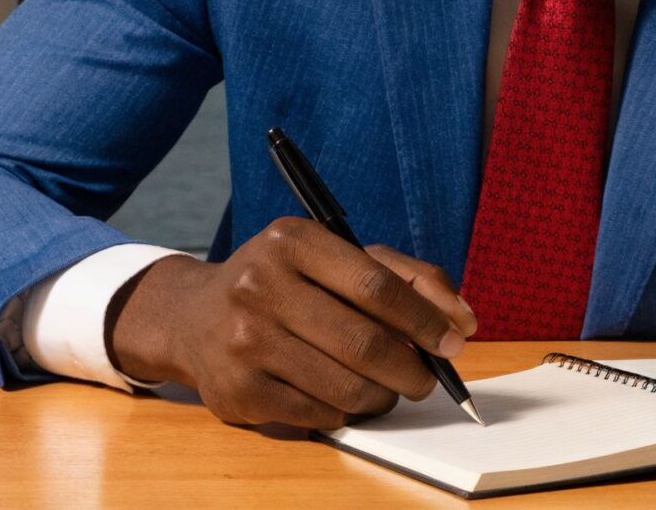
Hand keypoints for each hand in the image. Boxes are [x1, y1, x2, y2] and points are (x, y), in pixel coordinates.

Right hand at [104, 217, 476, 429]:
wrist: (193, 318)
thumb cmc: (285, 284)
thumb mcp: (338, 258)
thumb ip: (407, 277)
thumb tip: (462, 321)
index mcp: (290, 240)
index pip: (375, 285)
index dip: (424, 319)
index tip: (452, 341)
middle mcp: (260, 285)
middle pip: (364, 342)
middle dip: (410, 369)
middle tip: (424, 379)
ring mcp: (244, 341)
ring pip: (346, 387)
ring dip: (381, 397)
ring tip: (384, 389)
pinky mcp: (238, 390)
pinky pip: (318, 414)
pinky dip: (344, 412)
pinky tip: (339, 397)